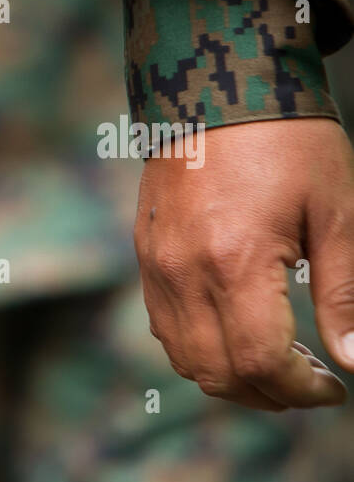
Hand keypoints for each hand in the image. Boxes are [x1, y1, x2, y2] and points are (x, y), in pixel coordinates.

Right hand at [135, 116, 353, 409]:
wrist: (217, 86)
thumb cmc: (288, 141)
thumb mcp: (335, 213)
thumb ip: (344, 293)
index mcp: (235, 262)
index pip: (261, 362)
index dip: (301, 390)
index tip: (334, 387)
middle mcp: (185, 274)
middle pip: (217, 374)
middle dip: (269, 394)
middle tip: (310, 382)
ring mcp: (158, 268)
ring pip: (185, 359)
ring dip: (232, 378)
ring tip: (276, 362)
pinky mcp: (147, 258)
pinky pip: (165, 329)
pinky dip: (201, 350)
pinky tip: (237, 331)